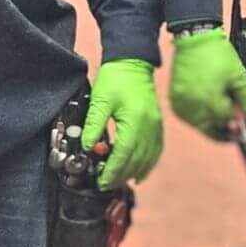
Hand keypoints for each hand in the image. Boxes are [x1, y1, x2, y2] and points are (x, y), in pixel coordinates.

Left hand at [85, 59, 163, 189]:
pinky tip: (140, 172)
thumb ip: (94, 125)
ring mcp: (156, 126)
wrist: (132, 61)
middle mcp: (149, 127)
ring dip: (134, 172)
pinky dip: (148, 164)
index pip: (124, 155)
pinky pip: (156, 151)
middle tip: (106, 185)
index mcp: (135, 122)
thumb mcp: (100, 100)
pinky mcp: (157, 124)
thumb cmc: (115, 78)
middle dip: (121, 176)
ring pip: (148, 158)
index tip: (102, 182)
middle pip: (137, 160)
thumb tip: (88, 148)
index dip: (113, 172)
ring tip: (120, 181)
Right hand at [168, 29, 245, 138]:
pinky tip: (208, 111)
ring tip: (222, 117)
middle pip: (211, 130)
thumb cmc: (216, 53)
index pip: (227, 123)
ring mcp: (181, 104)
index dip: (239, 125)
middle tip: (235, 127)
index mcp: (209, 99)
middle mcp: (192, 105)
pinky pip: (187, 118)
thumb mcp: (239, 76)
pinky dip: (198, 118)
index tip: (245, 126)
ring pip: (198, 126)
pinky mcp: (174, 100)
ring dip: (212, 126)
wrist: (196, 38)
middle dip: (225, 130)